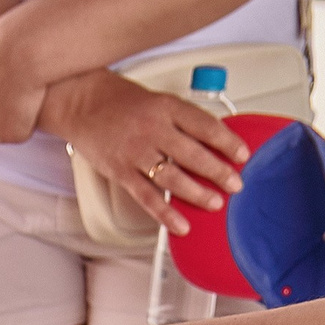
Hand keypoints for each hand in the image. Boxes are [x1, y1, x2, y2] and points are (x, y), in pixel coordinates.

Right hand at [40, 69, 244, 234]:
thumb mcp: (158, 101)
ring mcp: (136, 152)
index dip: (227, 141)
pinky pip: (147, 196)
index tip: (242, 154)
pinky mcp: (121, 171)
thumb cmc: (120, 102)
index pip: (205, 125)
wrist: (82, 103)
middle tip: (235, 184)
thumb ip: (182, 121)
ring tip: (215, 203)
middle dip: (218, 172)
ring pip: (173, 177)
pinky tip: (181, 224)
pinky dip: (166, 213)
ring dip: (197, 193)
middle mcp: (153, 129)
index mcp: (166, 107)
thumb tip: (211, 143)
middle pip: (193, 154)